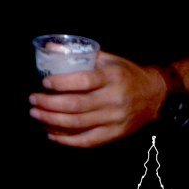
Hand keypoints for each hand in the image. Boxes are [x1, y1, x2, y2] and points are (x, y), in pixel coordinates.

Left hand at [28, 52, 166, 147]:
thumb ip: (81, 55)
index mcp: (112, 77)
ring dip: (52, 121)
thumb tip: (51, 47)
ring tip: (36, 114)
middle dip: (50, 104)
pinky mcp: (115, 134)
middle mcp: (114, 99)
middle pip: (76, 105)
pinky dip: (67, 140)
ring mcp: (115, 119)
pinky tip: (51, 134)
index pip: (84, 81)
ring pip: (78, 124)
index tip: (44, 83)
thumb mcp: (108, 59)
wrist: (155, 95)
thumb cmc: (126, 74)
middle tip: (33, 100)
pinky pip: (87, 141)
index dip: (61, 83)